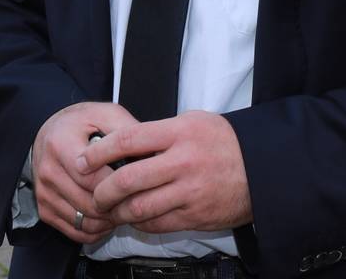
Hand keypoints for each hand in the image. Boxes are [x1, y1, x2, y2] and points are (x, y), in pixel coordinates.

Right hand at [32, 101, 135, 244]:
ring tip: (126, 207)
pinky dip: (96, 230)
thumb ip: (125, 128)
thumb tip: (150, 150)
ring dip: (109, 220)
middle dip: (116, 204)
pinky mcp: (45, 210)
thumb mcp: (104, 113)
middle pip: (88, 203)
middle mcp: (48, 172)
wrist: (48, 131)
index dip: (118, 184)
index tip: (137, 182)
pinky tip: (110, 217)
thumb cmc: (82, 122)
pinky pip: (75, 232)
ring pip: (84, 221)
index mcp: (60, 144)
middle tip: (137, 199)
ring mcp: (44, 194)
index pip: (91, 178)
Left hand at [82, 110, 252, 234]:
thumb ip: (160, 133)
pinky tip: (134, 217)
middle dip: (103, 190)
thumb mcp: (193, 122)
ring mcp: (189, 191)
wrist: (259, 167)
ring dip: (117, 211)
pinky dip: (139, 223)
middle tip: (94, 192)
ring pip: (138, 207)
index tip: (85, 159)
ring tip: (109, 209)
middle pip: (128, 179)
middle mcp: (183, 161)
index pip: (130, 139)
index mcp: (180, 132)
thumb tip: (122, 145)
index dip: (101, 151)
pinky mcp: (194, 216)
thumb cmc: (223, 141)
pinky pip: (156, 224)